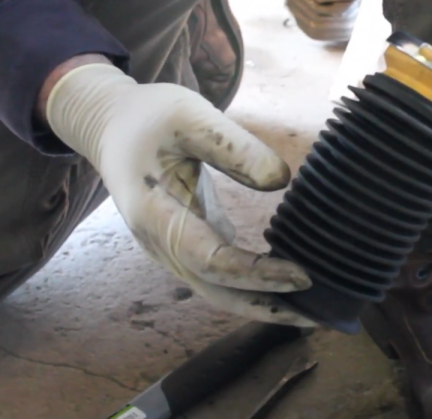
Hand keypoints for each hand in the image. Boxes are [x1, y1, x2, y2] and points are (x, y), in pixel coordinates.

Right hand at [44, 63, 314, 326]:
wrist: (112, 126)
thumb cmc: (151, 117)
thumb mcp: (191, 116)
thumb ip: (234, 147)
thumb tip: (281, 180)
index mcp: (156, 215)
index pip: (211, 261)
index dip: (257, 274)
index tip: (303, 274)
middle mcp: (161, 244)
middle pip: (216, 292)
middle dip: (266, 307)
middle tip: (319, 315)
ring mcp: (171, 249)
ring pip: (217, 291)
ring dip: (260, 303)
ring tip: (310, 310)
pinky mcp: (186, 243)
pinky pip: (218, 276)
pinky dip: (251, 286)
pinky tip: (287, 284)